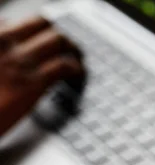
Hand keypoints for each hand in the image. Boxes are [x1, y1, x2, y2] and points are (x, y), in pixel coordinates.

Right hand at [0, 16, 83, 135]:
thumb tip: (8, 47)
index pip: (15, 23)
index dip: (33, 36)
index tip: (41, 48)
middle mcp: (3, 42)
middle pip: (43, 24)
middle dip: (59, 36)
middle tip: (68, 51)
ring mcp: (19, 61)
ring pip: (59, 40)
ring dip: (73, 51)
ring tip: (77, 64)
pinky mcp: (33, 82)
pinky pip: (65, 65)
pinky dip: (77, 70)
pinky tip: (77, 79)